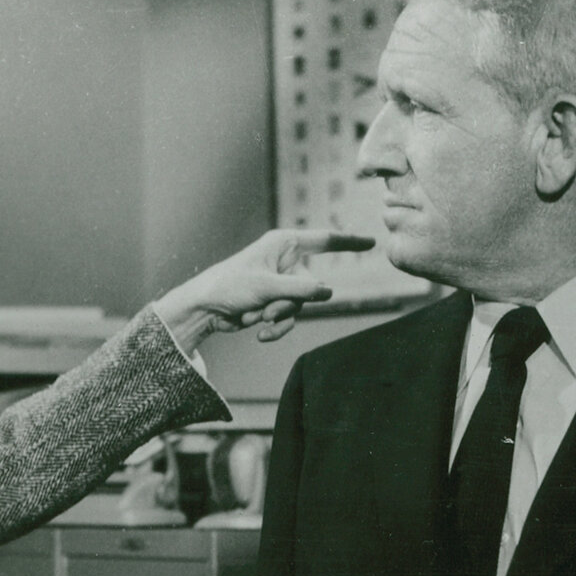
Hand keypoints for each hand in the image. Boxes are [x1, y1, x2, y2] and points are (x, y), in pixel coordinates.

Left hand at [153, 229, 375, 352]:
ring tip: (253, 318)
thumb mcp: (266, 287)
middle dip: (288, 304)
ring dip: (276, 317)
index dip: (349, 242)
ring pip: (299, 307)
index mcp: (284, 244)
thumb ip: (300, 290)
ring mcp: (281, 284)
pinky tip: (258, 334)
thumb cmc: (229, 285)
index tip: (371, 243)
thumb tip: (329, 292)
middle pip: (311, 287)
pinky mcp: (274, 303)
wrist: (204, 309)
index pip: (325, 241)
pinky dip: (274, 328)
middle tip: (264, 311)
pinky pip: (288, 319)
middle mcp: (285, 262)